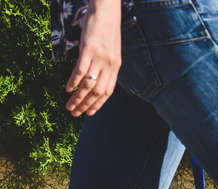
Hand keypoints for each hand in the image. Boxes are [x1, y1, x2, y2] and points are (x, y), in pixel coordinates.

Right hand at [65, 0, 121, 116]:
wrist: (107, 11)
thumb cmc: (107, 30)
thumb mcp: (111, 50)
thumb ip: (106, 64)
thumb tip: (98, 77)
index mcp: (115, 66)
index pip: (108, 91)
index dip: (99, 104)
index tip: (90, 113)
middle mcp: (109, 64)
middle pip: (98, 91)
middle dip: (86, 105)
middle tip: (75, 114)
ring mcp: (99, 57)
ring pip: (89, 84)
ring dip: (78, 97)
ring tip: (69, 106)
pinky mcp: (89, 49)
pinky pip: (81, 69)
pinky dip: (74, 81)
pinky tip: (68, 88)